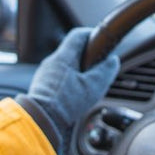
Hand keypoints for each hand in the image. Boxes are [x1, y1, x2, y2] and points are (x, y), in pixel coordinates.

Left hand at [17, 27, 119, 154]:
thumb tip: (113, 61)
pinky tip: (74, 94)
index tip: (102, 41)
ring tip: (87, 83)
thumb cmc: (66, 103)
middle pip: (71, 51)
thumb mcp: (93, 86)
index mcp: (63, 57)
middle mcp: (51, 62)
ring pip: (64, 66)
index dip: (92, 34)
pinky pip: (57, 78)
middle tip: (98, 65)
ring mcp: (44, 74)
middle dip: (86, 56)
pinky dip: (68, 81)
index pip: (78, 35)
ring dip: (76, 70)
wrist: (42, 120)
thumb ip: (105, 71)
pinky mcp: (41, 87)